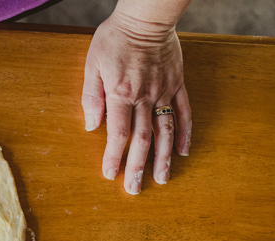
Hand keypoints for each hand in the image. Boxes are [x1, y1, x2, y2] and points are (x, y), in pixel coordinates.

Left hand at [82, 10, 190, 193]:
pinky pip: (184, 111)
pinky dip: (184, 133)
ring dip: (163, 158)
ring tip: (161, 179)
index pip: (117, 134)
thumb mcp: (92, 65)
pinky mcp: (177, 83)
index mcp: (121, 94)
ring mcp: (164, 91)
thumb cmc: (114, 39)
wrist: (146, 16)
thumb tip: (91, 127)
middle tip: (134, 189)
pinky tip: (182, 151)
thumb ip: (91, 97)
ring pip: (165, 130)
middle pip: (142, 139)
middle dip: (137, 167)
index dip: (114, 157)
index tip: (110, 175)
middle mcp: (144, 96)